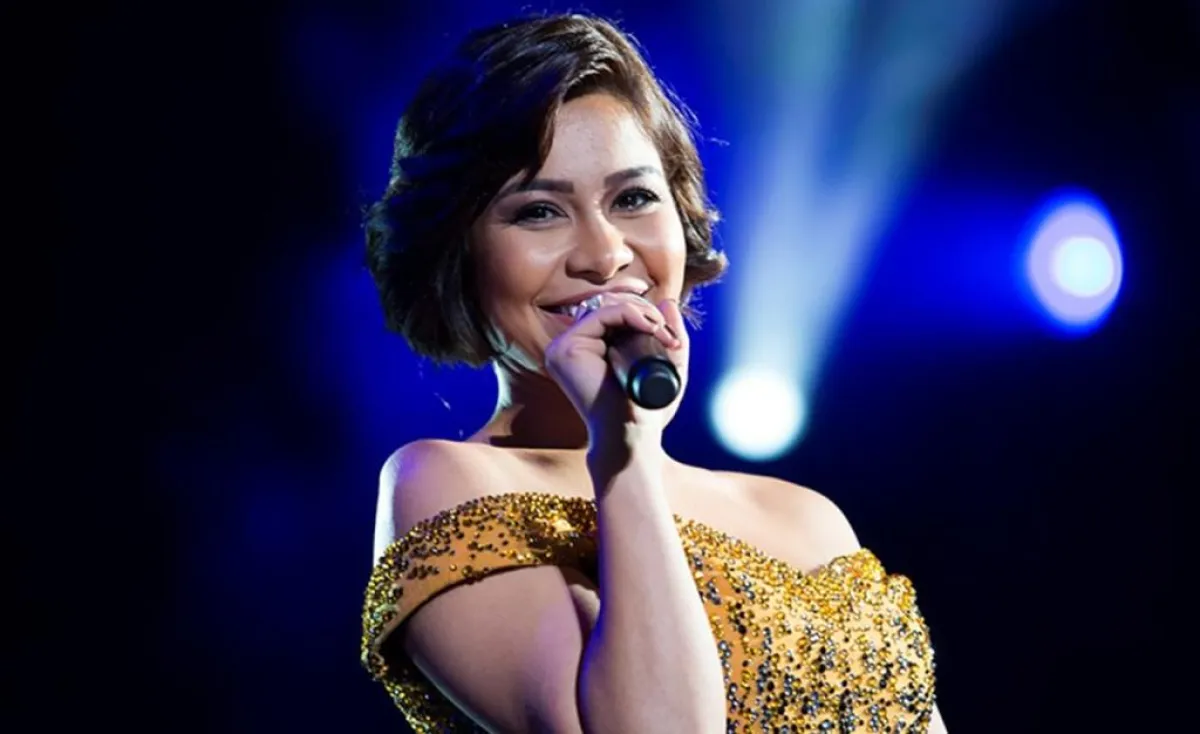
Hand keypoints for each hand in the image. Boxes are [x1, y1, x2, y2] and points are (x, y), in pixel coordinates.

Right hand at [544, 293, 688, 446]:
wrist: (631, 437)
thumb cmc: (644, 411)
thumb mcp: (666, 366)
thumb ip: (672, 335)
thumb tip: (668, 303)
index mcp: (584, 349)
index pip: (612, 314)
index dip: (643, 315)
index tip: (670, 336)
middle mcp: (568, 347)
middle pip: (609, 305)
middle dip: (645, 311)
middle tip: (669, 335)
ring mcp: (563, 347)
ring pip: (606, 306)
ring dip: (642, 313)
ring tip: (662, 334)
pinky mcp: (566, 349)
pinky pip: (602, 314)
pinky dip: (630, 314)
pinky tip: (649, 327)